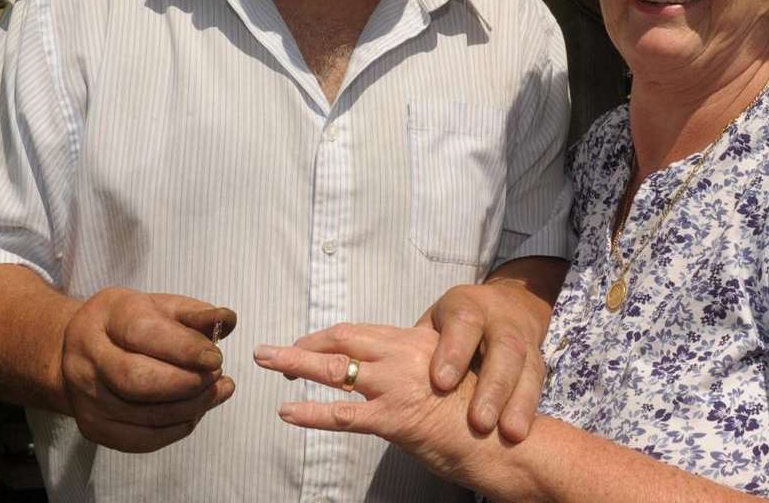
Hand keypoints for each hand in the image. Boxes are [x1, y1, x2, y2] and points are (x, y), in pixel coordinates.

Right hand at [59, 287, 237, 451]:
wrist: (81, 350)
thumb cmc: (130, 324)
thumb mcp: (162, 306)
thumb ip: (196, 313)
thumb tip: (227, 320)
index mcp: (106, 317)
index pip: (142, 333)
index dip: (184, 348)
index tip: (216, 358)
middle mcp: (88, 359)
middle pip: (138, 380)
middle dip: (187, 383)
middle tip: (217, 376)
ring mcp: (87, 397)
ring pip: (143, 414)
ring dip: (190, 407)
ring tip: (215, 392)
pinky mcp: (93, 428)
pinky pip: (141, 439)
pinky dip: (176, 429)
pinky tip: (195, 412)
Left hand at [253, 323, 486, 484]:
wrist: (502, 436)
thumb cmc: (477, 408)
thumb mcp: (447, 373)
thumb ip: (416, 366)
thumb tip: (389, 369)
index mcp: (415, 342)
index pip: (359, 332)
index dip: (326, 337)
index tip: (305, 344)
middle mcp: (403, 356)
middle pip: (340, 342)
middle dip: (301, 345)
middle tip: (269, 350)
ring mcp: (396, 386)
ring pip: (334, 369)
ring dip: (295, 364)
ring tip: (266, 363)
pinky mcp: (393, 419)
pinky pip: (342, 415)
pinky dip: (310, 413)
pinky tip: (288, 412)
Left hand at [419, 258, 565, 440]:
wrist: (509, 305)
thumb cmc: (455, 323)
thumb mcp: (434, 322)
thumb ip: (413, 345)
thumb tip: (371, 369)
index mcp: (466, 307)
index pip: (463, 324)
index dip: (454, 352)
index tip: (440, 382)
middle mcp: (499, 322)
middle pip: (503, 349)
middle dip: (493, 386)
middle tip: (479, 421)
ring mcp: (523, 341)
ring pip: (527, 368)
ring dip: (518, 403)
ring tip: (509, 433)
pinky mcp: (537, 362)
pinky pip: (537, 385)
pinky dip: (528, 409)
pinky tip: (519, 433)